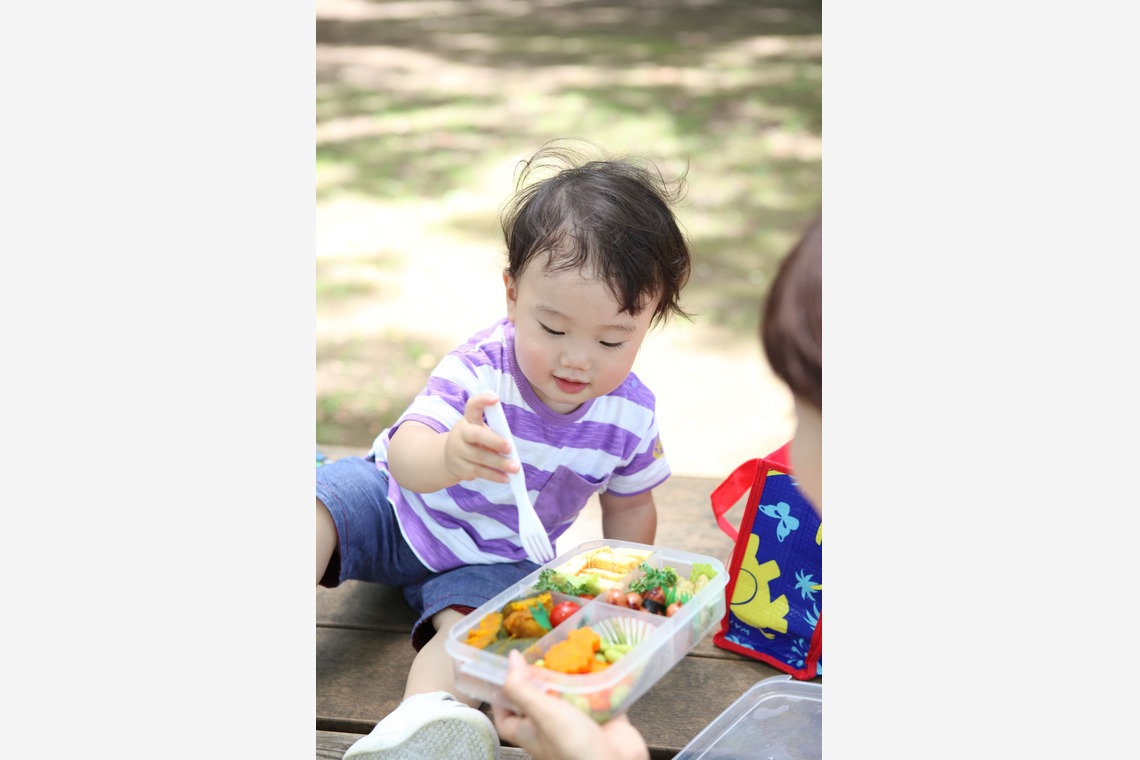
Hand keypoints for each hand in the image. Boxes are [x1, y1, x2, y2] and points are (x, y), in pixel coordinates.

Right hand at [443, 392, 519, 483]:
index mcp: (468, 421)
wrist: (447, 458)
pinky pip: (479, 472)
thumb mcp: (478, 430)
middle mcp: (460, 434)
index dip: (482, 400)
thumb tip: (510, 448)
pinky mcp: (460, 468)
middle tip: (509, 448)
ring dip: (499, 463)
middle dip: (494, 441)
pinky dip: (494, 476)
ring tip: (515, 468)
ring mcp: (458, 452)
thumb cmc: (472, 441)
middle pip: (476, 435)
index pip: (472, 406)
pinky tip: (505, 478)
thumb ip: (493, 433)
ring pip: (480, 457)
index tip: (495, 398)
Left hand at [492, 650, 649, 759]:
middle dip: (544, 678)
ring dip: (575, 677)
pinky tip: (603, 663)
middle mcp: (552, 728)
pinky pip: (601, 697)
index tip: (508, 673)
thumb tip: (510, 659)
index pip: (507, 716)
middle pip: (541, 699)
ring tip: (575, 652)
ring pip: (572, 696)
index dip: (503, 697)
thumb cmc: (572, 746)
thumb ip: (521, 688)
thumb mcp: (541, 714)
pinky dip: (602, 682)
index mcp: (530, 731)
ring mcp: (579, 724)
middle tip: (547, 654)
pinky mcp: (604, 719)